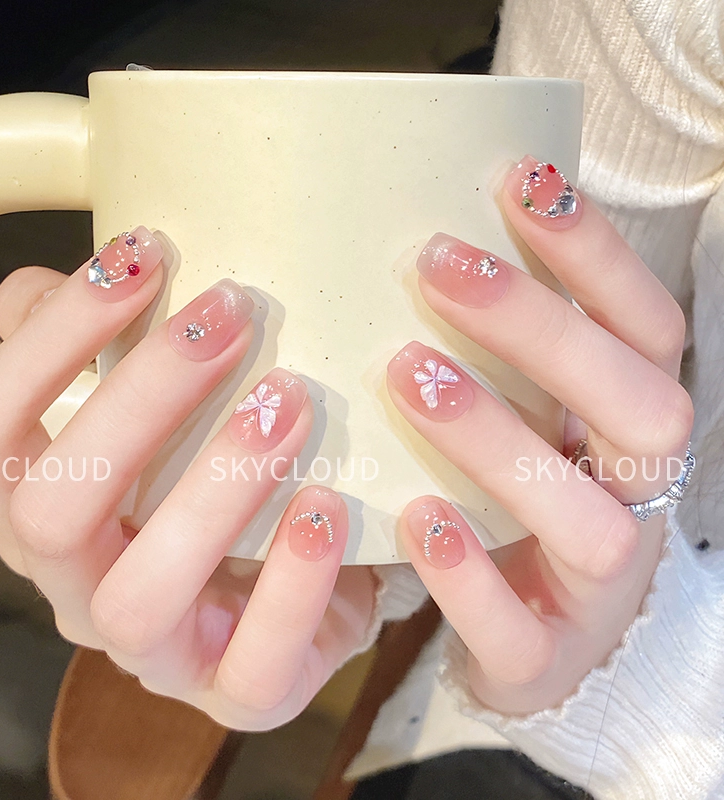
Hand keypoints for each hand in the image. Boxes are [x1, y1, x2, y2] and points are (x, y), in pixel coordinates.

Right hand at [0, 227, 374, 729]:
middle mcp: (75, 584)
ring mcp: (154, 650)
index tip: (143, 252)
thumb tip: (30, 287)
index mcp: (40, 505)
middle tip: (231, 315)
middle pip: (53, 507)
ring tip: (289, 402)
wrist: (302, 578)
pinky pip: (254, 662)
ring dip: (215, 486)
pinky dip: (293, 580)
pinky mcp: (238, 690)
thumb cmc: (218, 480)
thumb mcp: (157, 414)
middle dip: (141, 398)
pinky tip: (327, 505)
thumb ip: (100, 352)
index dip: (50, 336)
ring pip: (139, 595)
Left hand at [386, 156, 692, 713]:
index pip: (645, 327)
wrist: (534, 639)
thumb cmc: (517, 500)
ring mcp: (598, 585)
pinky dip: (468, 573)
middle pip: (638, 405)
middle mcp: (636, 497)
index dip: (596, 254)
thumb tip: (422, 242)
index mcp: (632, 429)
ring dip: (499, 439)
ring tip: (409, 374)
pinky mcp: (544, 657)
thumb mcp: (526, 416)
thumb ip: (497, 351)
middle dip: (543, 330)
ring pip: (586, 518)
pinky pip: (518, 626)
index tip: (520, 180)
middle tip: (438, 266)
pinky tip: (414, 515)